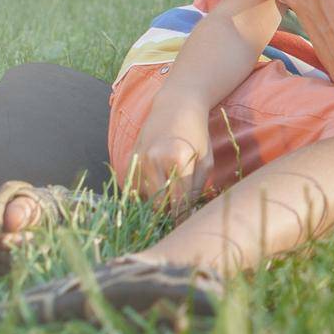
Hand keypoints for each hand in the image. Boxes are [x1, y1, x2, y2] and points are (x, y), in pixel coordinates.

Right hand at [130, 96, 212, 212]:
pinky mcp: (127, 161)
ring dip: (157, 203)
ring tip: (170, 195)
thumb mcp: (205, 160)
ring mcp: (136, 161)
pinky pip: (133, 189)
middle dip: (170, 214)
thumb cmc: (196, 134)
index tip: (187, 228)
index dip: (182, 219)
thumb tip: (188, 215)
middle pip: (158, 206)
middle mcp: (152, 161)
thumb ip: (196, 189)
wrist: (175, 106)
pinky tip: (157, 184)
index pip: (177, 204)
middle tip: (180, 214)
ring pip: (144, 199)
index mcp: (176, 160)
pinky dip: (145, 193)